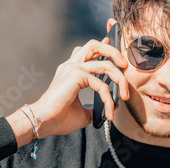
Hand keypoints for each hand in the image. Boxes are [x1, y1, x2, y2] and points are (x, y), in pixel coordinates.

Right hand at [6, 38, 128, 146]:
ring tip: (125, 95)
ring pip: (105, 63)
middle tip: (125, 66)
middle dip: (114, 52)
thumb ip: (97, 107)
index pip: (88, 51)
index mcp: (71, 71)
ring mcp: (73, 68)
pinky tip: (109, 112)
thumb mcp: (84, 113)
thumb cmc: (59, 119)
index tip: (111, 43)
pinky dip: (108, 99)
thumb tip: (113, 106)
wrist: (44, 122)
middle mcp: (71, 66)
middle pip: (95, 45)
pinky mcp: (76, 75)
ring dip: (120, 78)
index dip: (102, 46)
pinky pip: (101, 85)